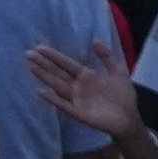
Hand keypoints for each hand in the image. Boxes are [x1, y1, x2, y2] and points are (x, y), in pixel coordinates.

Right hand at [28, 42, 144, 148]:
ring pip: (57, 85)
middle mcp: (78, 86)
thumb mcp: (118, 71)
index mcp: (87, 75)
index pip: (66, 63)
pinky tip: (41, 92)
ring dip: (44, 77)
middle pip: (58, 72)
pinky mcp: (78, 112)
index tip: (40, 47)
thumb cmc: (123, 95)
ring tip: (31, 67)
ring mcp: (76, 99)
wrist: (129, 118)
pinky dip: (53, 99)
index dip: (54, 56)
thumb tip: (94, 40)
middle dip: (43, 63)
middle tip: (28, 54)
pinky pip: (63, 104)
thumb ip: (106, 57)